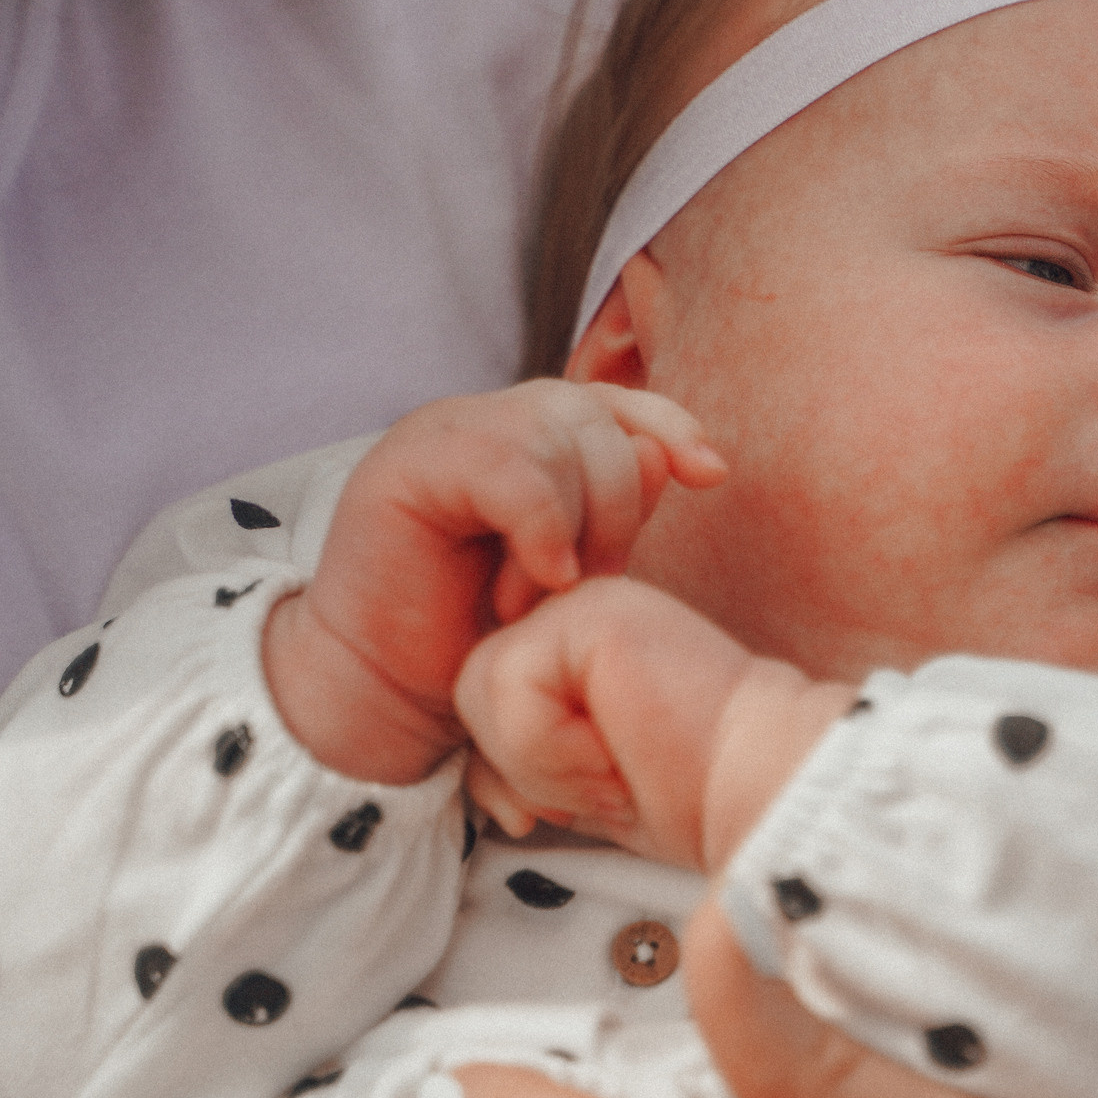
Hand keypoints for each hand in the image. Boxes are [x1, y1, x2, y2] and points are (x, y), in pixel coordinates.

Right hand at [265, 381, 725, 783]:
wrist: (386, 697)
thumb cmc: (480, 645)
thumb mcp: (572, 579)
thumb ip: (618, 517)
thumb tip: (668, 461)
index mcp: (532, 438)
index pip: (617, 400)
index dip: (670, 426)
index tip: (711, 475)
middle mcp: (488, 422)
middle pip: (597, 417)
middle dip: (619, 504)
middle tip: (593, 582)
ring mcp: (443, 436)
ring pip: (555, 435)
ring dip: (577, 521)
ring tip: (550, 591)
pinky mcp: (404, 467)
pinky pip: (507, 465)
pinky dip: (541, 523)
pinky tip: (541, 577)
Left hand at [452, 577, 853, 871]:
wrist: (761, 787)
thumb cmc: (692, 794)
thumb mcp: (581, 790)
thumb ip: (525, 771)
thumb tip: (480, 788)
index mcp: (577, 645)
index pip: (486, 701)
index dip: (515, 770)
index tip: (592, 798)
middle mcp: (577, 609)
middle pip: (469, 692)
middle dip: (525, 766)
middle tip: (608, 781)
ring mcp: (585, 601)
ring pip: (477, 685)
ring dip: (540, 760)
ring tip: (613, 765)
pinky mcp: (590, 611)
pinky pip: (510, 685)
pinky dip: (550, 745)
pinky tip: (616, 747)